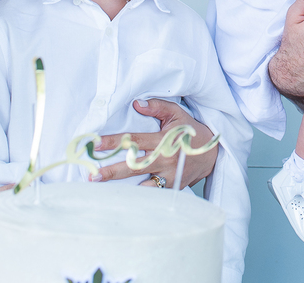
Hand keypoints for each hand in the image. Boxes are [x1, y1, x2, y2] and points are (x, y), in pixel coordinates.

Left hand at [94, 99, 217, 188]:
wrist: (212, 154)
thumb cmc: (190, 131)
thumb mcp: (177, 114)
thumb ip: (157, 107)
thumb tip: (136, 104)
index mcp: (164, 141)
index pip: (135, 141)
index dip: (114, 142)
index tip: (96, 144)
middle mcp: (165, 161)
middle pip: (134, 167)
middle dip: (111, 172)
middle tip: (92, 175)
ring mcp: (168, 177)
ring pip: (141, 186)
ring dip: (122, 189)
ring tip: (101, 191)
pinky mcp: (171, 188)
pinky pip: (152, 194)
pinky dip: (137, 197)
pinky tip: (121, 199)